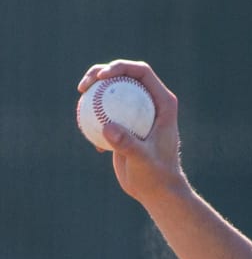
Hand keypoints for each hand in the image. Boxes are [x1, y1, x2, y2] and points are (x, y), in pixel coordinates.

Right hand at [77, 60, 186, 202]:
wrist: (156, 192)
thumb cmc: (156, 176)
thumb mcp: (142, 160)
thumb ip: (127, 144)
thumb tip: (107, 127)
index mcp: (163, 104)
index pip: (142, 72)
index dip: (120, 67)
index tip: (102, 77)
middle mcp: (151, 104)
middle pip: (124, 76)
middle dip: (101, 72)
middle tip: (84, 85)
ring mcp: (138, 114)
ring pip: (113, 92)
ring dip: (93, 90)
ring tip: (80, 95)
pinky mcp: (126, 125)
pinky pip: (105, 111)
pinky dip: (92, 114)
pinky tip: (84, 126)